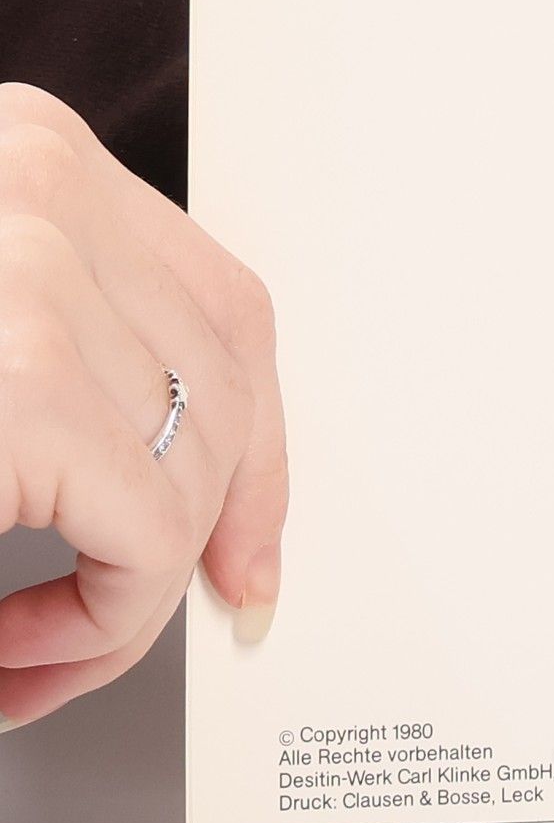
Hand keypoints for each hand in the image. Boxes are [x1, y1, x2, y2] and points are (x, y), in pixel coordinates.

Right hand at [0, 84, 287, 727]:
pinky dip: (99, 628)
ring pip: (187, 475)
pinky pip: (142, 536)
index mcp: (31, 160)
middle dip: (190, 540)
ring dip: (123, 598)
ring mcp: (27, 273)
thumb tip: (217, 507)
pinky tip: (8, 661)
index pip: (228, 312)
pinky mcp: (13, 381)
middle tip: (102, 631)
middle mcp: (39, 190)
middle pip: (225, 396)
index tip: (247, 547)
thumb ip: (68, 365)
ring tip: (24, 657)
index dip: (259, 449)